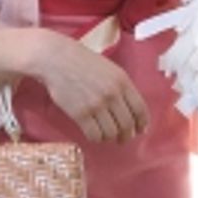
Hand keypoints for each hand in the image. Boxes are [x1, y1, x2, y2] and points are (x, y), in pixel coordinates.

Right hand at [31, 31, 149, 141]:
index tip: (140, 130)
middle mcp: (112, 94)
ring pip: (111, 133)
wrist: (56, 59)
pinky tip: (94, 134)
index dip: (142, 124)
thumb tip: (132, 111)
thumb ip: (122, 87)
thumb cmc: (82, 62)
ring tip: (106, 136)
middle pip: (127, 125)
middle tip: (122, 138)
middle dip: (126, 135)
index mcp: (122, 81)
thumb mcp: (109, 69)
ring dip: (110, 138)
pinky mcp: (80, 114)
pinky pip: (94, 135)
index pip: (140, 110)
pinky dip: (97, 139)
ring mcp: (96, 105)